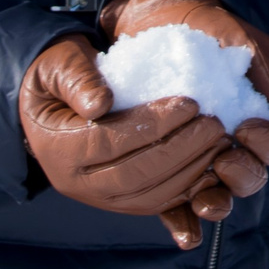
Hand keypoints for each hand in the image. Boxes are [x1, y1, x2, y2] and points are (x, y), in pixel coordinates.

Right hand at [18, 34, 232, 249]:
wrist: (50, 106)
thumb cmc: (59, 77)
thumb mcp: (58, 65)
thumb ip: (77, 78)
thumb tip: (100, 104)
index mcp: (58, 149)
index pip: (110, 143)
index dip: (153, 125)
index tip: (190, 103)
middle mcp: (77, 183)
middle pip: (135, 176)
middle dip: (180, 151)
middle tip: (215, 124)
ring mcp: (99, 198)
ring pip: (150, 196)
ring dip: (190, 171)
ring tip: (219, 140)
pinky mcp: (121, 202)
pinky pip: (157, 204)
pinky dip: (187, 188)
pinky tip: (211, 163)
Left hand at [101, 0, 268, 241]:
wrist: (150, 16)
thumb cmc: (203, 26)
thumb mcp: (243, 40)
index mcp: (257, 116)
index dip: (268, 145)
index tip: (246, 127)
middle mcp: (231, 143)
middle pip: (252, 177)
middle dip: (243, 174)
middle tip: (222, 156)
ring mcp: (198, 159)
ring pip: (221, 197)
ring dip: (218, 203)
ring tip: (202, 197)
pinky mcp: (164, 169)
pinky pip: (178, 208)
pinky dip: (184, 225)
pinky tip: (185, 233)